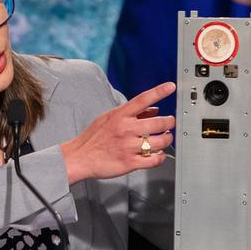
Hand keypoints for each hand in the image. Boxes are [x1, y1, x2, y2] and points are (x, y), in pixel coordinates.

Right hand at [61, 82, 175, 183]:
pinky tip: (158, 154)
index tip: (170, 86)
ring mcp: (128, 146)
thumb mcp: (109, 119)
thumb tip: (153, 110)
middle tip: (170, 123)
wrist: (79, 157)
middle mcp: (126, 129)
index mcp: (120, 116)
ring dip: (167, 139)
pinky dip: (160, 157)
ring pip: (160, 141)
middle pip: (159, 122)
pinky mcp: (130, 162)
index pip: (143, 99)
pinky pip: (154, 160)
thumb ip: (131, 114)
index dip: (159, 91)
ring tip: (165, 138)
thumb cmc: (93, 138)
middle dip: (169, 122)